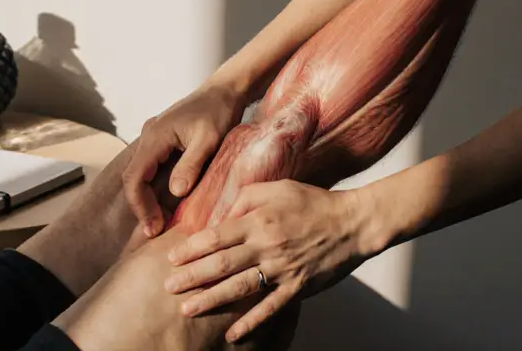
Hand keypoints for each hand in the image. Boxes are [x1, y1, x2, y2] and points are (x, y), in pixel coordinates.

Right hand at [123, 82, 245, 236]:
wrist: (225, 89)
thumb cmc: (219, 111)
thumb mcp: (209, 139)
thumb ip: (191, 164)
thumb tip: (175, 192)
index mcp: (154, 136)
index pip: (134, 177)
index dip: (140, 205)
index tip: (153, 227)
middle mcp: (148, 137)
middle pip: (134, 178)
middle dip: (143, 206)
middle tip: (156, 230)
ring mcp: (154, 139)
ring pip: (142, 174)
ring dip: (149, 198)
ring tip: (162, 221)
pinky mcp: (164, 142)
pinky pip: (153, 168)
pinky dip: (157, 187)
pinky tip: (170, 202)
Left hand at [163, 179, 371, 342]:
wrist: (353, 223)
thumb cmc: (314, 202)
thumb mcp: (278, 187)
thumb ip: (247, 197)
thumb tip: (223, 214)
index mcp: (259, 220)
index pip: (216, 236)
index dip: (191, 248)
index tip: (171, 257)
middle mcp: (267, 245)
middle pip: (221, 264)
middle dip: (192, 277)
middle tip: (169, 287)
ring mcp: (282, 269)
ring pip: (240, 287)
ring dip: (211, 299)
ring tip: (188, 309)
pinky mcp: (298, 286)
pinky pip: (271, 307)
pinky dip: (251, 322)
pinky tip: (233, 334)